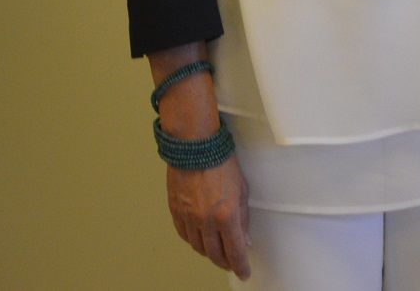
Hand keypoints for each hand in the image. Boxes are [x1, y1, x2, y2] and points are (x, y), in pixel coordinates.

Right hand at [167, 154, 250, 278]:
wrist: (195, 148)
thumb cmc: (223, 163)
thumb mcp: (242, 190)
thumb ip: (243, 217)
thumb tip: (243, 239)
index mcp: (226, 215)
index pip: (234, 250)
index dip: (240, 265)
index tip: (244, 272)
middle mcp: (205, 221)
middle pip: (214, 254)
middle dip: (225, 262)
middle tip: (232, 264)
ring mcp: (188, 218)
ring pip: (198, 247)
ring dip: (209, 253)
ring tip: (218, 252)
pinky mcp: (175, 212)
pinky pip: (185, 235)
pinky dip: (194, 241)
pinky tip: (201, 240)